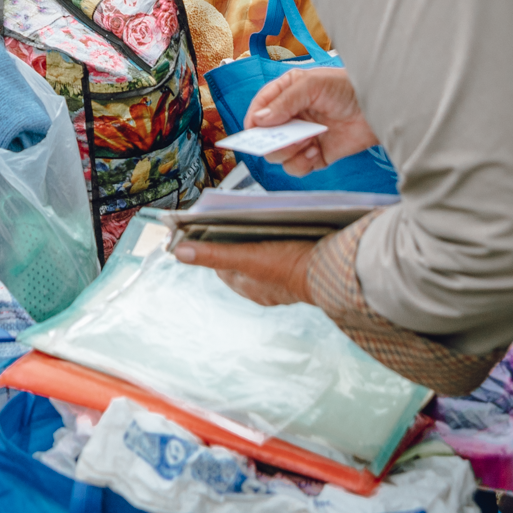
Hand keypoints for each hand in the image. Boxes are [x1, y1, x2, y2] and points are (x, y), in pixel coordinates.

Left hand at [170, 235, 318, 307]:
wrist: (334, 273)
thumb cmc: (289, 266)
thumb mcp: (246, 256)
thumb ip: (213, 254)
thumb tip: (178, 252)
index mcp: (246, 286)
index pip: (221, 264)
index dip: (215, 245)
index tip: (214, 227)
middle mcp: (262, 290)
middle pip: (242, 262)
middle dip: (238, 245)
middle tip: (239, 222)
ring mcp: (283, 286)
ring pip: (263, 263)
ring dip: (261, 247)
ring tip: (263, 225)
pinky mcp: (302, 277)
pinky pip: (285, 263)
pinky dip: (282, 251)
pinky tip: (288, 236)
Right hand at [241, 65, 378, 174]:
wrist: (378, 107)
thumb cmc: (347, 87)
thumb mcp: (312, 85)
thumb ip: (284, 101)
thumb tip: (259, 120)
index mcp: (286, 94)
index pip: (259, 110)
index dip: (253, 122)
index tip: (252, 132)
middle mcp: (291, 117)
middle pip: (265, 137)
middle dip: (272, 141)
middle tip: (287, 139)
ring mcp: (303, 137)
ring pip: (279, 156)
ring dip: (289, 153)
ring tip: (307, 143)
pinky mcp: (316, 155)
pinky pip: (298, 168)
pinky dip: (303, 164)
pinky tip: (316, 151)